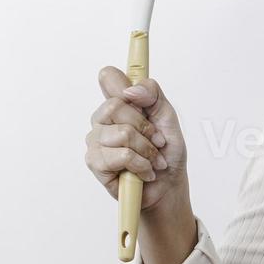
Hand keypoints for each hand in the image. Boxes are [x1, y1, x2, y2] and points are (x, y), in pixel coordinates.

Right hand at [84, 67, 188, 210]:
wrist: (168, 185)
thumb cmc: (166, 152)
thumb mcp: (168, 118)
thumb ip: (153, 95)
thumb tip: (131, 90)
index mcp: (119, 103)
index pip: (108, 77)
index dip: (121, 81)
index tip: (139, 94)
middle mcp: (103, 119)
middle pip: (114, 106)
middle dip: (145, 127)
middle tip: (157, 141)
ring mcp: (96, 140)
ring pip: (122, 133)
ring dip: (147, 150)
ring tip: (153, 160)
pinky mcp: (95, 162)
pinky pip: (123, 156)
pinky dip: (142, 165)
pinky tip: (144, 172)